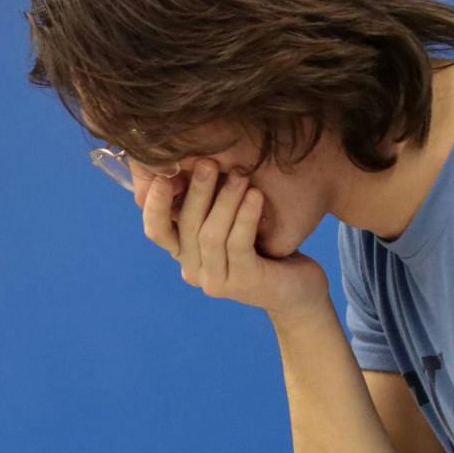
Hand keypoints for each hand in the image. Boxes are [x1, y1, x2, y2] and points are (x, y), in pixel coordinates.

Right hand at [141, 162, 327, 316]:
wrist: (299, 290)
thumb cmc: (264, 249)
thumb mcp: (230, 225)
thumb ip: (208, 207)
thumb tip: (190, 163)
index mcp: (185, 255)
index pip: (157, 230)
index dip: (154, 204)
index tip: (164, 173)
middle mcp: (193, 271)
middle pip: (186, 227)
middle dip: (196, 191)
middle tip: (208, 162)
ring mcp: (216, 281)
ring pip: (210, 235)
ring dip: (224, 200)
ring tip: (240, 174)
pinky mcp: (243, 282)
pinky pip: (237, 244)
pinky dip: (244, 216)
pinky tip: (255, 195)